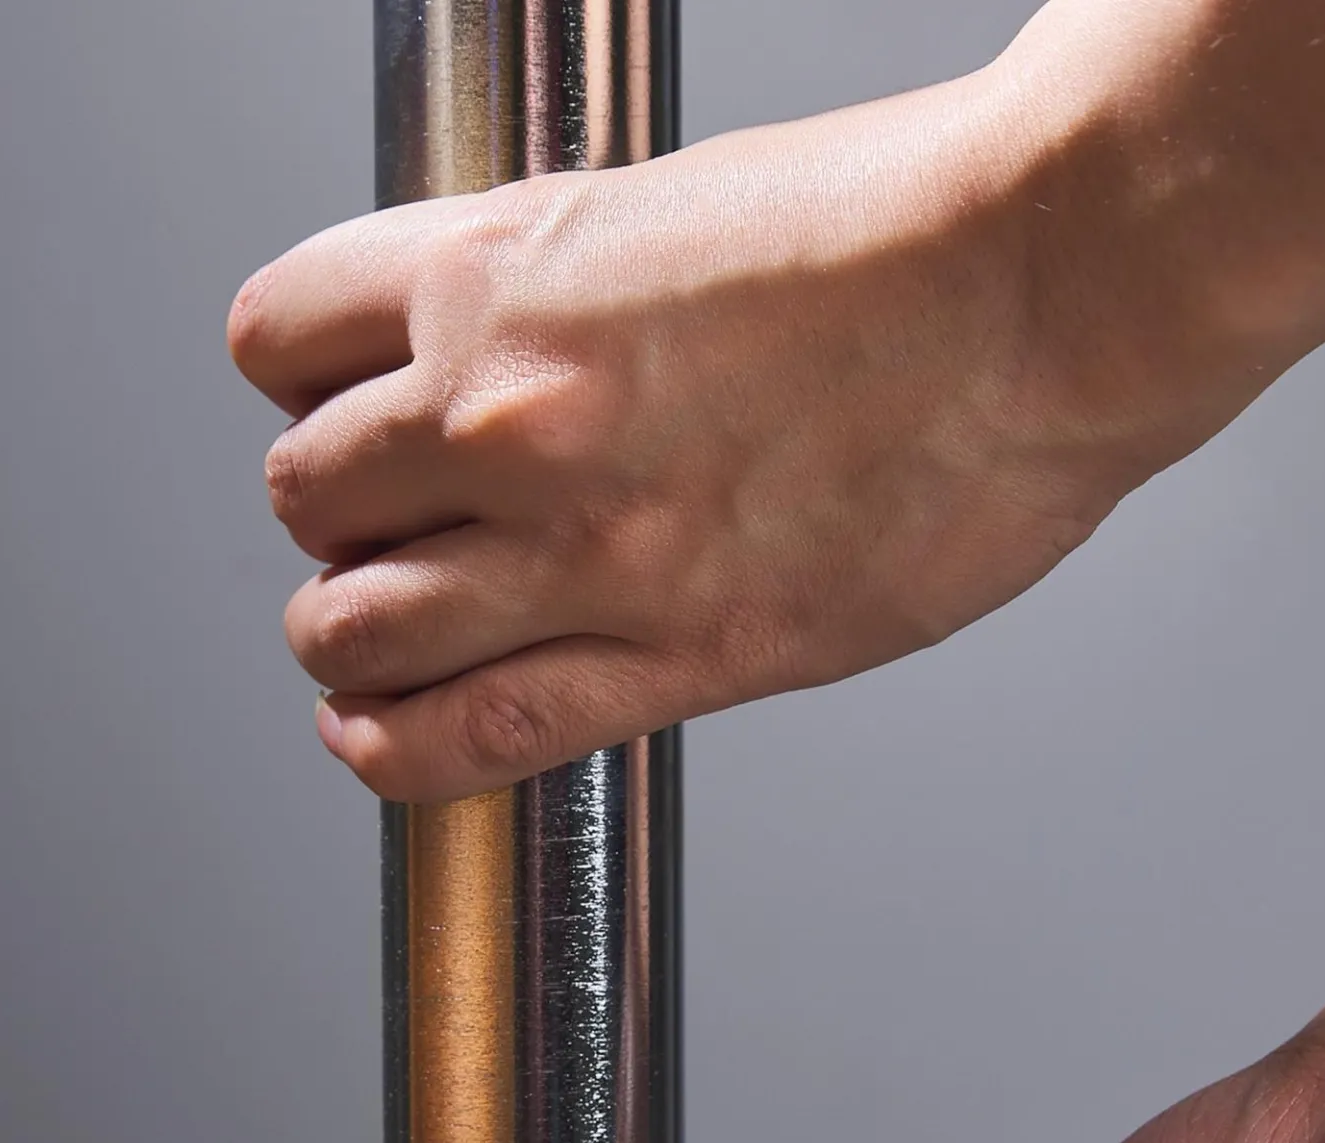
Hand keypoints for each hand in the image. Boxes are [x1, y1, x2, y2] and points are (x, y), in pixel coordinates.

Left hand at [227, 82, 1194, 800]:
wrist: (1046, 288)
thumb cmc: (895, 230)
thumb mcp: (663, 210)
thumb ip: (546, 302)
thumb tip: (479, 368)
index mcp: (501, 273)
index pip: (278, 338)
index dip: (297, 381)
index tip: (335, 409)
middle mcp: (512, 415)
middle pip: (304, 497)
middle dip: (331, 517)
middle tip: (382, 528)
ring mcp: (588, 550)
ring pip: (354, 631)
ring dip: (346, 638)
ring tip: (376, 636)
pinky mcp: (678, 657)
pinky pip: (469, 735)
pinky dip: (393, 749)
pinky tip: (377, 736)